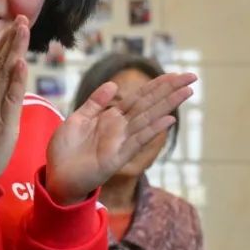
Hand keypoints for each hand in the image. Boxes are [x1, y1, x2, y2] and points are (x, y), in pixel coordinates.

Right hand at [0, 16, 31, 178]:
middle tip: (22, 18)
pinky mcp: (2, 123)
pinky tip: (21, 61)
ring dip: (15, 50)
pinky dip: (16, 79)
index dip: (3, 45)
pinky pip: (10, 97)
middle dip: (11, 40)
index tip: (14, 27)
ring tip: (23, 29)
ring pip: (4, 75)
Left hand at [44, 71, 196, 203]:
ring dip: (168, 105)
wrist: (58, 175)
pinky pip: (137, 141)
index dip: (156, 85)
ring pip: (149, 119)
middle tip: (192, 76)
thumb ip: (95, 103)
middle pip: (149, 104)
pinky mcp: (117, 157)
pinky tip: (168, 120)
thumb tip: (114, 84)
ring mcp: (121, 141)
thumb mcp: (78, 119)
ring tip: (187, 91)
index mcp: (111, 117)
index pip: (139, 97)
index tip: (175, 74)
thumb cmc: (66, 149)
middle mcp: (120, 127)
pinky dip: (153, 130)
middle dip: (170, 90)